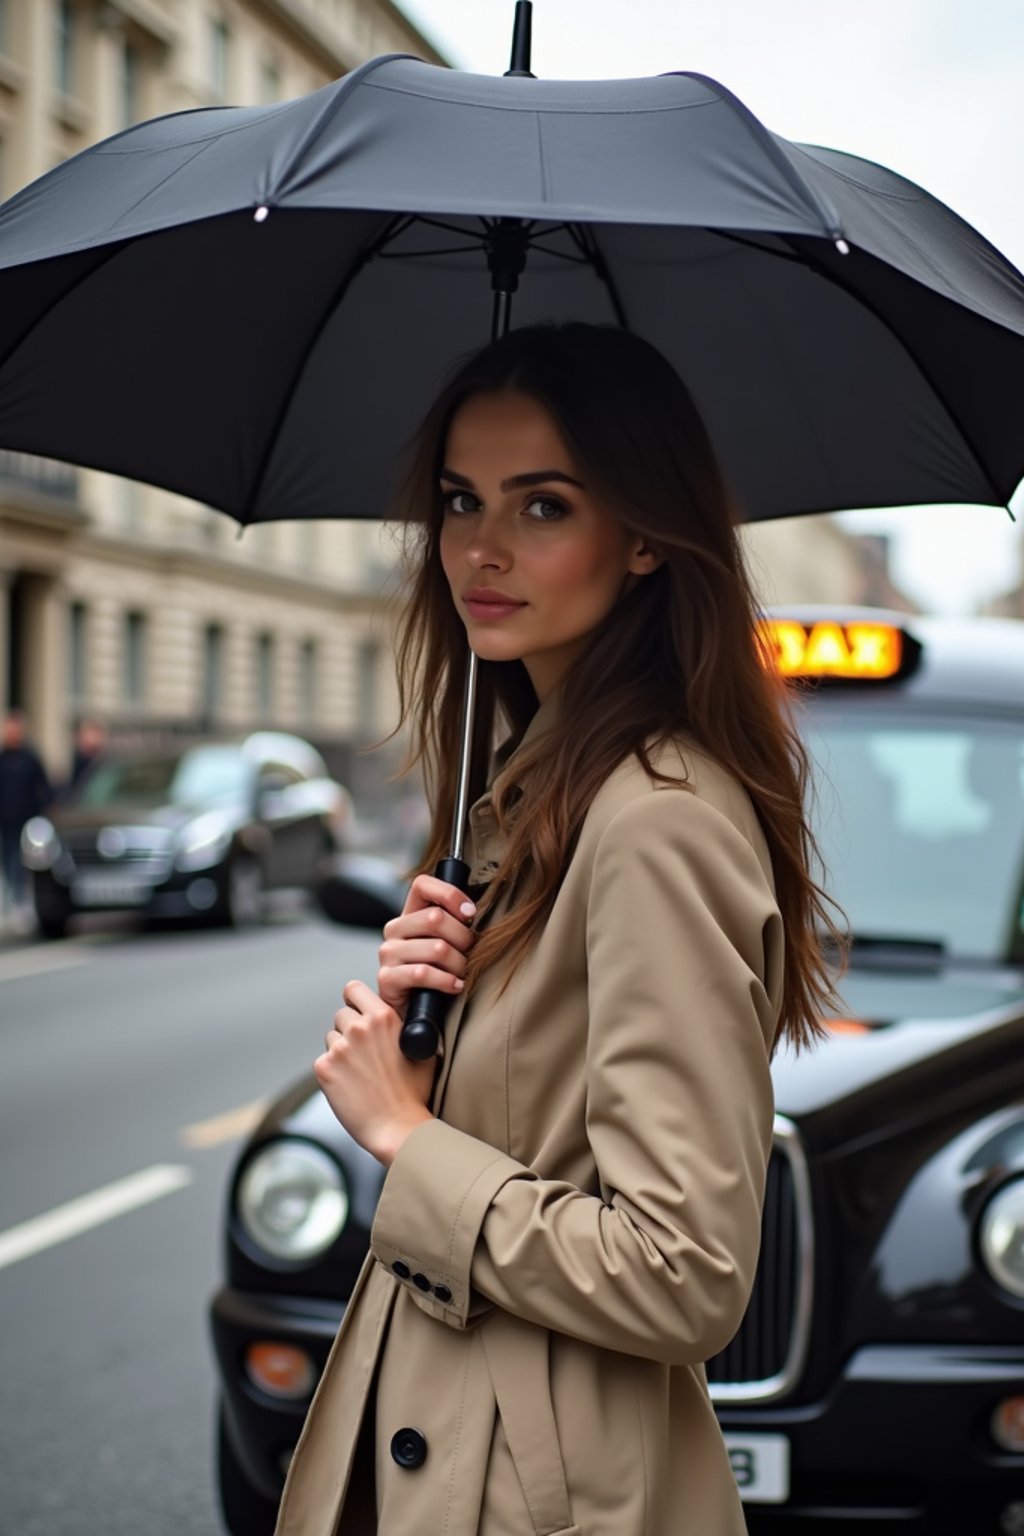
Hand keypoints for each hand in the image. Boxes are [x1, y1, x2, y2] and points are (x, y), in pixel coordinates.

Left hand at [315, 980, 434, 1164]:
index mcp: (384, 1017)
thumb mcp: (421, 1049)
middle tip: (364, 1053)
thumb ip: (406, 1026)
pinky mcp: (324, 1068)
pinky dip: (333, 1071)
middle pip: (342, 1014)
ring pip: (331, 1037)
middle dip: (350, 1029)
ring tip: (359, 1072)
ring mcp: (340, 1047)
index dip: (356, 1000)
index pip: (354, 989)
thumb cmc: (414, 1093)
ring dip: (341, 1049)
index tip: (358, 1010)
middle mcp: (360, 1027)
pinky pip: (323, 1060)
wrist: (397, 1127)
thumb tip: (400, 1016)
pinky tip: (350, 1085)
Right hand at [377, 874, 476, 1018]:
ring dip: (459, 963)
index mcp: (408, 915)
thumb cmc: (435, 974)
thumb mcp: (444, 943)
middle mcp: (394, 930)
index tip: (470, 913)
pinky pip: (424, 973)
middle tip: (470, 952)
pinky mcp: (387, 978)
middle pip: (435, 918)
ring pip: (436, 948)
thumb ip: (453, 923)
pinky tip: (455, 986)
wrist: (412, 1011)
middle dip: (463, 937)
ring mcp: (388, 953)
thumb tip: (472, 911)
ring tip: (463, 973)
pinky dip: (447, 981)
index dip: (450, 895)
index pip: (422, 885)